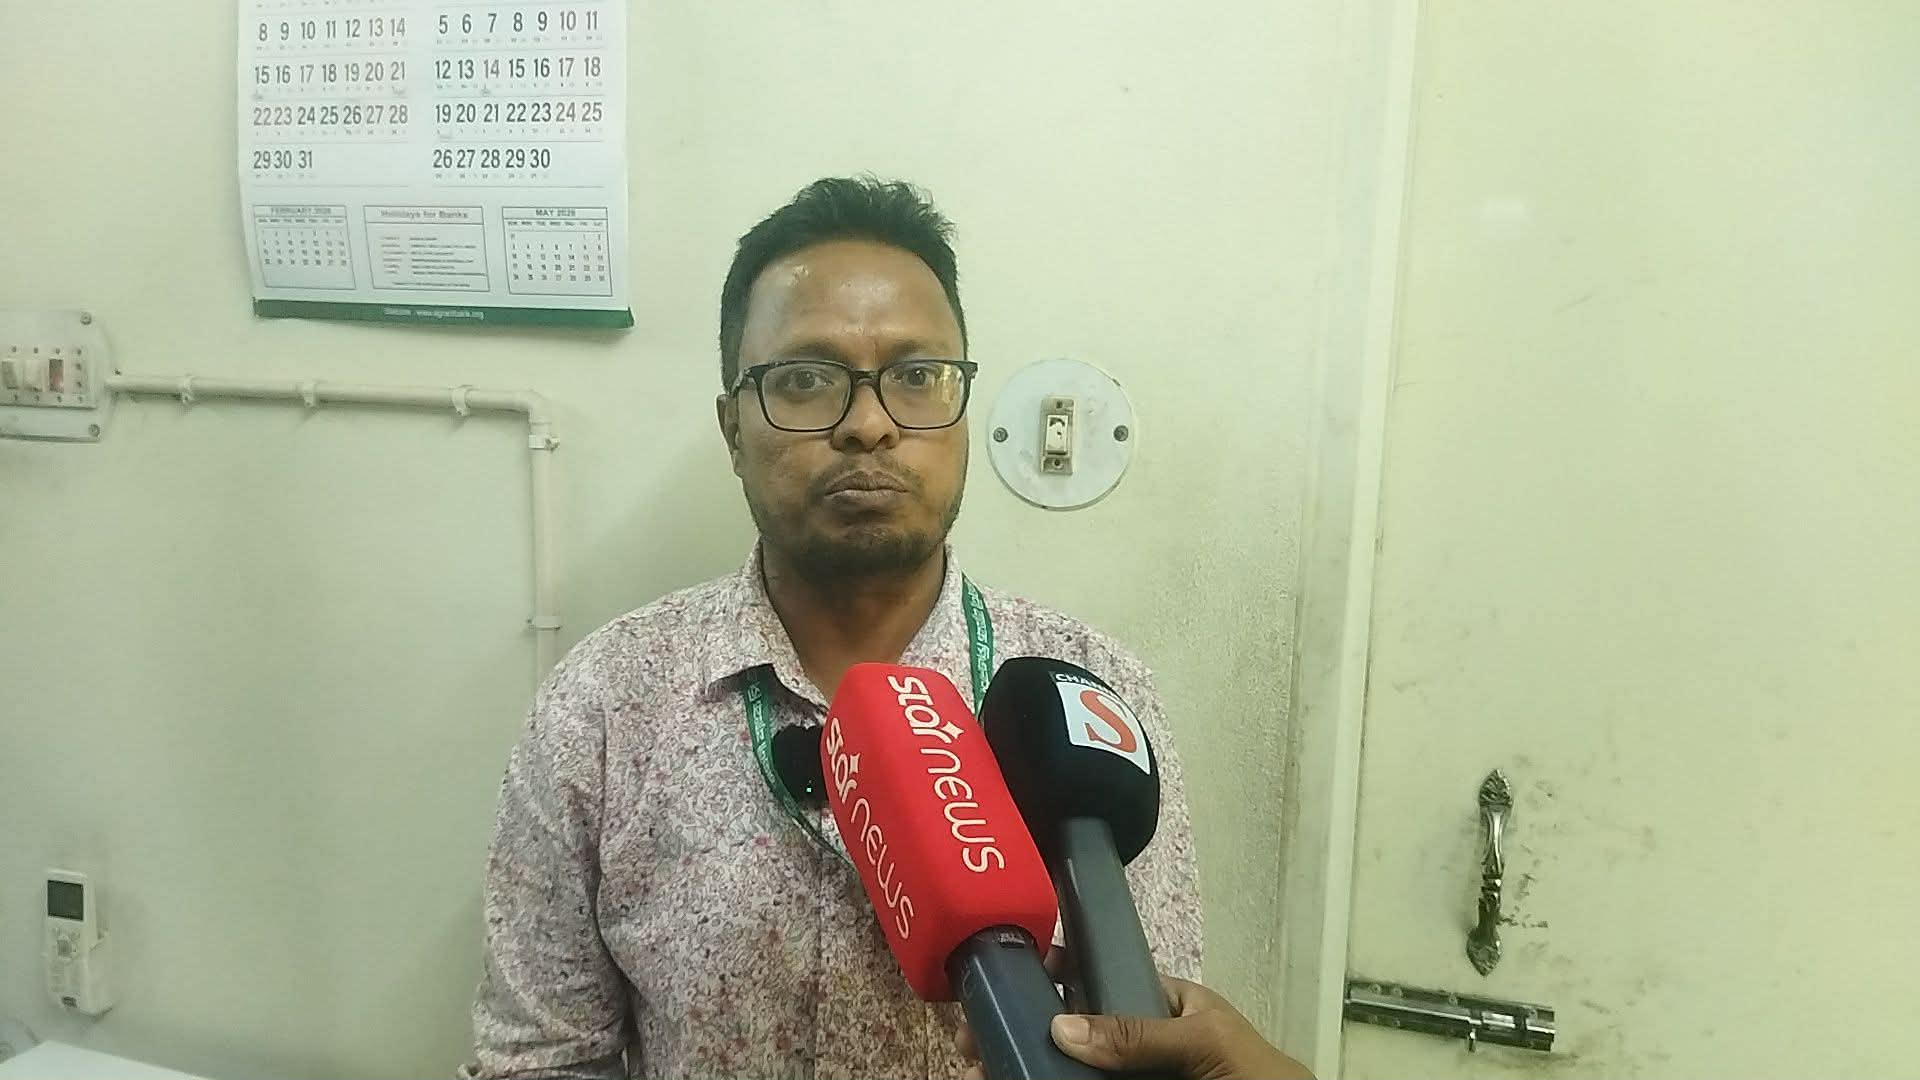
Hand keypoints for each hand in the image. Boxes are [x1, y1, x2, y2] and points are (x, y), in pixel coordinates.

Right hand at [958, 976, 1313, 1079]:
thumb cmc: (1259, 1078)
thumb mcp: (1205, 1044)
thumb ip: (1141, 1034)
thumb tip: (1062, 1025)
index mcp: (1163, 1006)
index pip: (1100, 976)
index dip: (1051, 971)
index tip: (1004, 972)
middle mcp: (1137, 1043)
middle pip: (1067, 1028)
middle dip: (1018, 1026)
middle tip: (972, 1036)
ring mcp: (1127, 1077)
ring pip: (1063, 1067)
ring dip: (1017, 1064)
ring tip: (974, 1068)